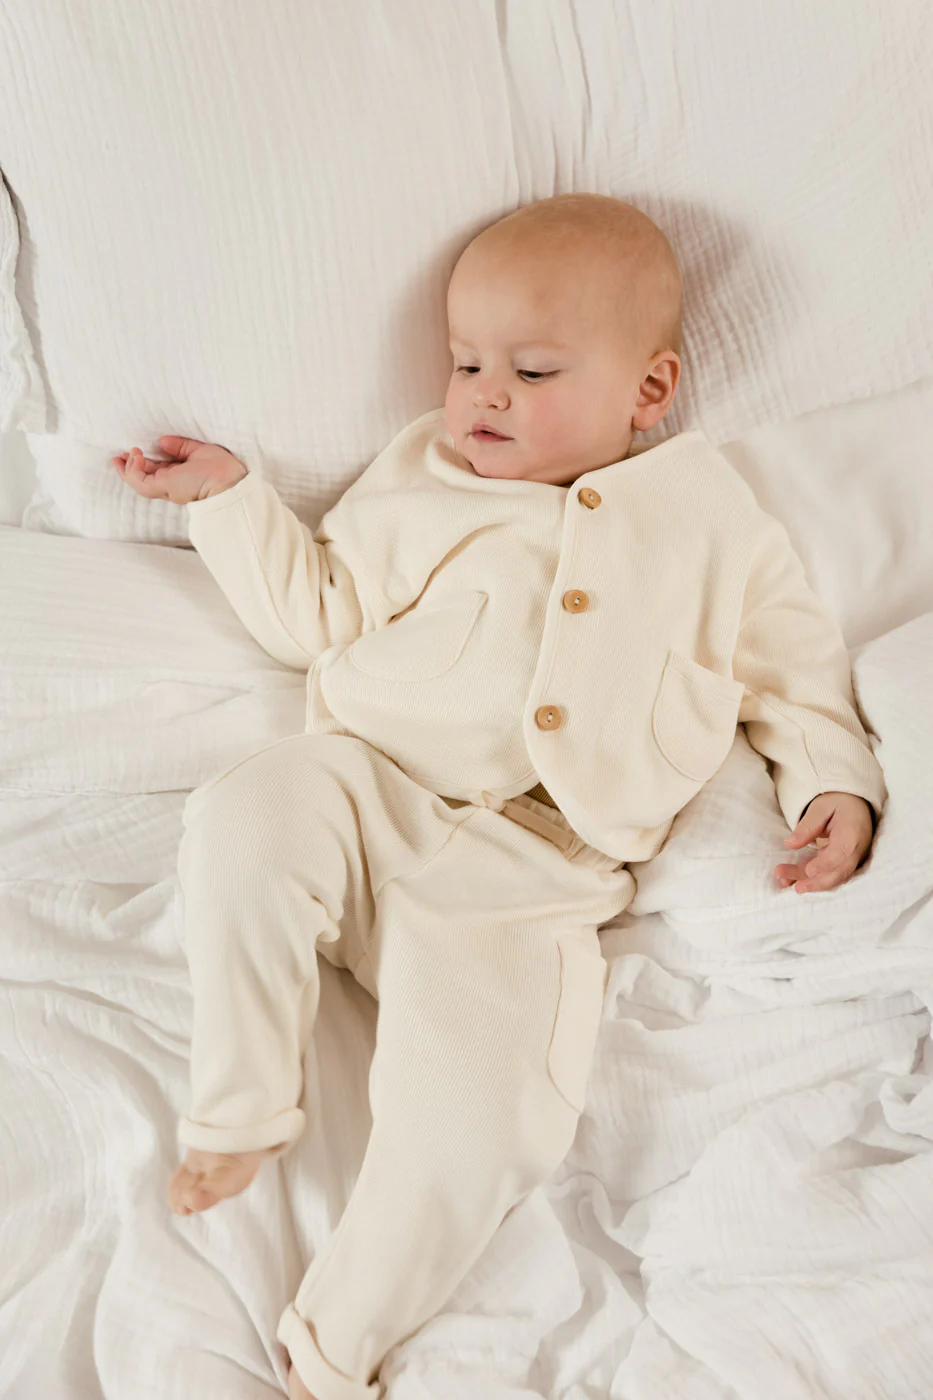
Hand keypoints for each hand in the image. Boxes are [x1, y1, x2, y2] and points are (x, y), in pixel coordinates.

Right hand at [112, 436, 246, 504]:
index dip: (143, 462)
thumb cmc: (221, 468)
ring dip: (128, 468)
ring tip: (123, 455)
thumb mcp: (198, 450)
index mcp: (181, 476)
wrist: (228, 482)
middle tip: (117, 456)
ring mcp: (166, 488)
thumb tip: (162, 441)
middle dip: (129, 467)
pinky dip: (133, 469)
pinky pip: (140, 481)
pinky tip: (136, 455)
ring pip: (138, 482)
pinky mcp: (163, 488)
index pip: (157, 471)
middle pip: (143, 478)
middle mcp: (172, 484)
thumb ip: (180, 446)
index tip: (134, 451)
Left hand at [774, 791, 874, 893]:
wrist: (856, 805)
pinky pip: (829, 876)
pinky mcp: (843, 864)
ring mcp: (851, 860)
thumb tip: (789, 844)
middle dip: (814, 881)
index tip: (809, 870)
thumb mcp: (821, 807)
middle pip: (837, 872)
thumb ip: (808, 825)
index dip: (825, 864)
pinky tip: (793, 882)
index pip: (841, 853)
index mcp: (852, 833)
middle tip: (793, 886)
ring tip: (784, 882)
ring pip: (832, 877)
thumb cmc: (838, 802)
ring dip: (809, 883)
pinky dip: (812, 880)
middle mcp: (856, 851)